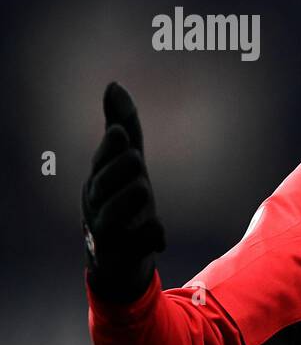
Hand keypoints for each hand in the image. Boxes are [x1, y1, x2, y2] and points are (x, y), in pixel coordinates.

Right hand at [82, 82, 166, 302]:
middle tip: (137, 165)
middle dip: (127, 170)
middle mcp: (96, 204)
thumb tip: (113, 84)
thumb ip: (122, 127)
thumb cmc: (121, 202)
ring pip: (126, 206)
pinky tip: (159, 236)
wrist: (116, 260)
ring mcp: (109, 232)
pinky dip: (155, 235)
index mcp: (97, 180)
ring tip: (141, 197)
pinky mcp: (124, 255)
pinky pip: (147, 238)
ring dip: (139, 198)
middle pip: (112, 180)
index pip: (102, 159)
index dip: (112, 148)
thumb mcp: (125, 164)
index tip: (121, 134)